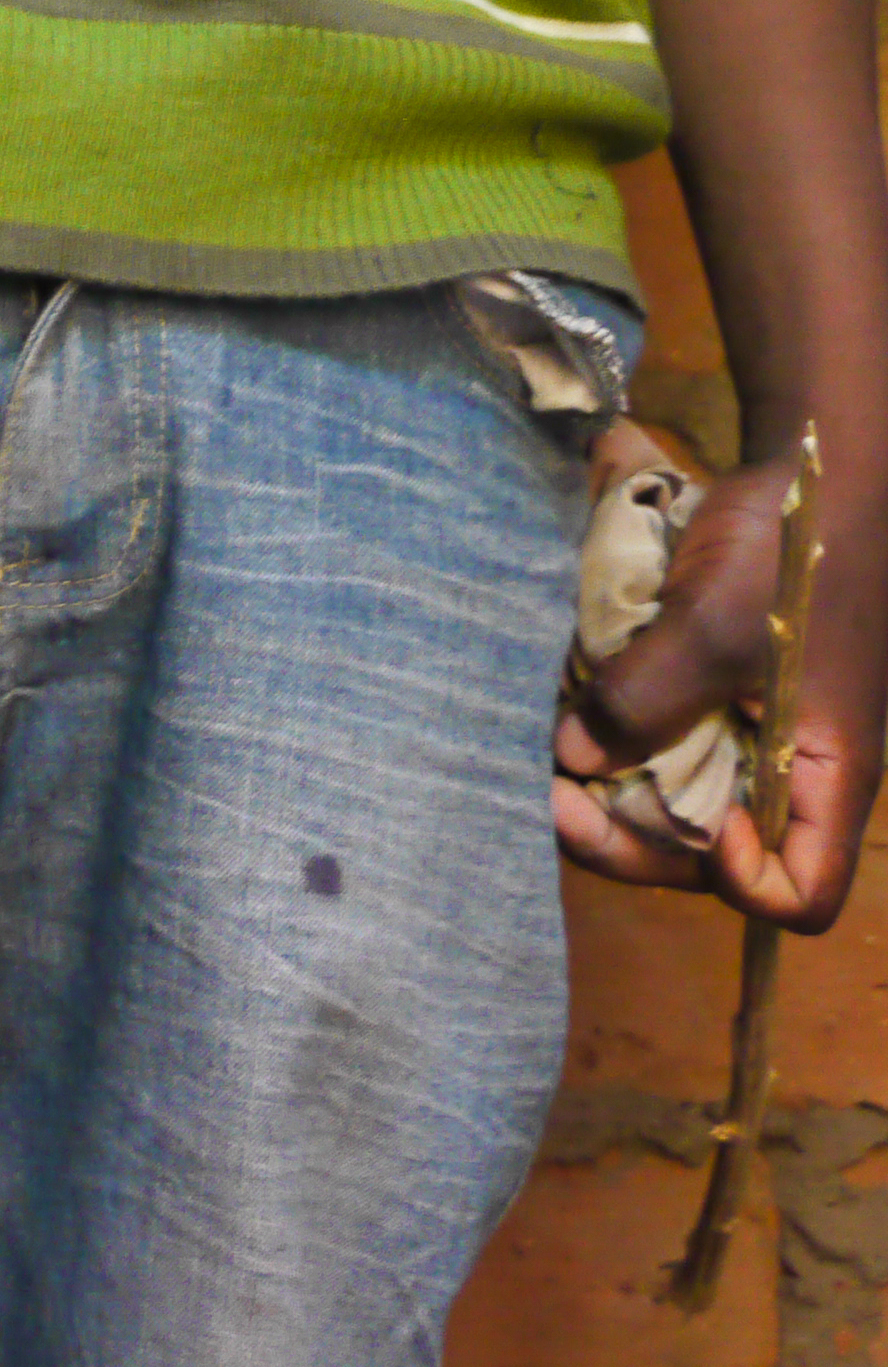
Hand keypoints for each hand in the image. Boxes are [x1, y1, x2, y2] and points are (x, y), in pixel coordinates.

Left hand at [554, 442, 882, 931]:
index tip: (681, 823)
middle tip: (549, 794)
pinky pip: (659, 744)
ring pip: (671, 801)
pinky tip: (561, 714)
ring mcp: (748, 736)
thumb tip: (575, 759)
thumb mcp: (714, 625)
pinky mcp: (710, 697)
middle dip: (628, 837)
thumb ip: (647, 699)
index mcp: (824, 776)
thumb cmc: (792, 553)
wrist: (810, 472)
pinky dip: (612, 740)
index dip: (737, 882)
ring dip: (607, 790)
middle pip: (709, 857)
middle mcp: (787, 773)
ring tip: (542, 757)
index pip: (798, 895)